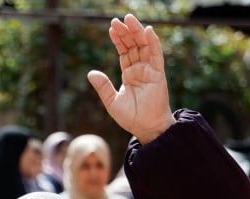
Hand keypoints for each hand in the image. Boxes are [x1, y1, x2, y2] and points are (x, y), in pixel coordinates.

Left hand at [87, 14, 174, 144]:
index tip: (112, 28)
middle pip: (133, 45)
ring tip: (129, 19)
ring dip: (137, 32)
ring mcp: (150, 70)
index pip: (124, 52)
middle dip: (126, 32)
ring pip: (144, 46)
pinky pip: (156, 55)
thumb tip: (91, 73)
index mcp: (129, 74)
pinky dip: (153, 43)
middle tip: (118, 20)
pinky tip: (148, 31)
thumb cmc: (131, 117)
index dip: (118, 40)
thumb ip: (103, 86)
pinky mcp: (158, 74)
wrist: (146, 128)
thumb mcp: (111, 101)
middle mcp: (140, 70)